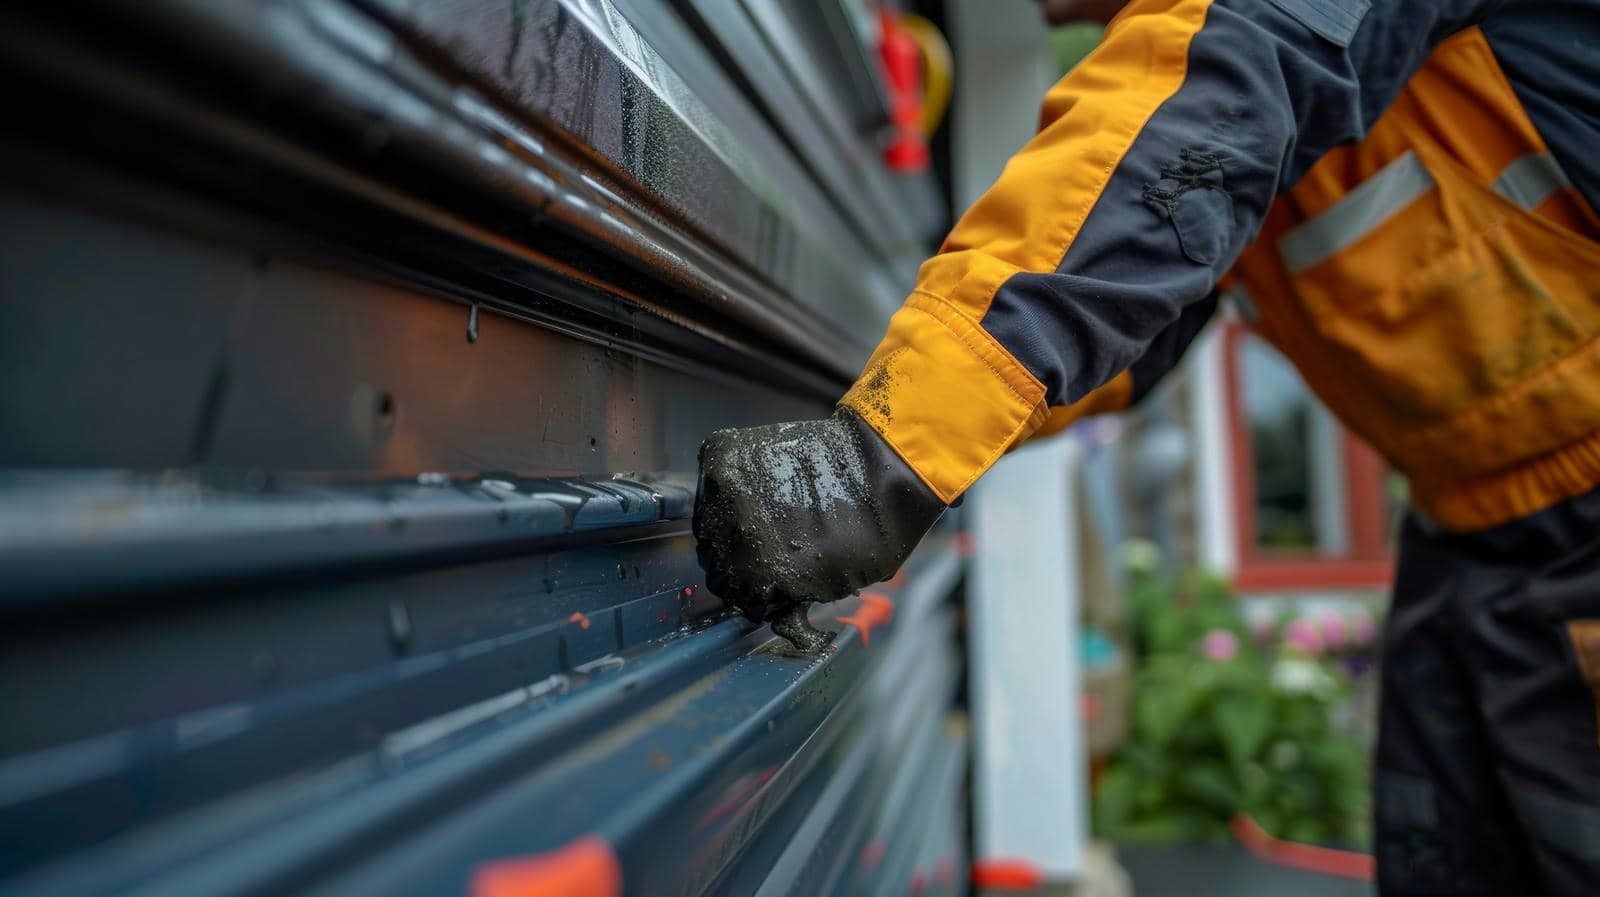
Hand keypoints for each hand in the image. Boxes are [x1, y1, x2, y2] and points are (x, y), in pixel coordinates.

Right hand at [693, 408, 944, 621]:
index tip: (776, 585)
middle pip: (717, 564)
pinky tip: (761, 493)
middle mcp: (732, 529)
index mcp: (759, 571)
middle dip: (743, 565)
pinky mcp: (722, 453)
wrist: (883, 464)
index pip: (739, 598)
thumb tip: (773, 608)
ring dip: (733, 529)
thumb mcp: (838, 587)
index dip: (762, 595)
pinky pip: (711, 485)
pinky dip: (730, 492)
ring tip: (769, 521)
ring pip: (708, 525)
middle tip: (772, 553)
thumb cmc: (873, 529)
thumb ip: (793, 599)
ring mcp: (724, 487)